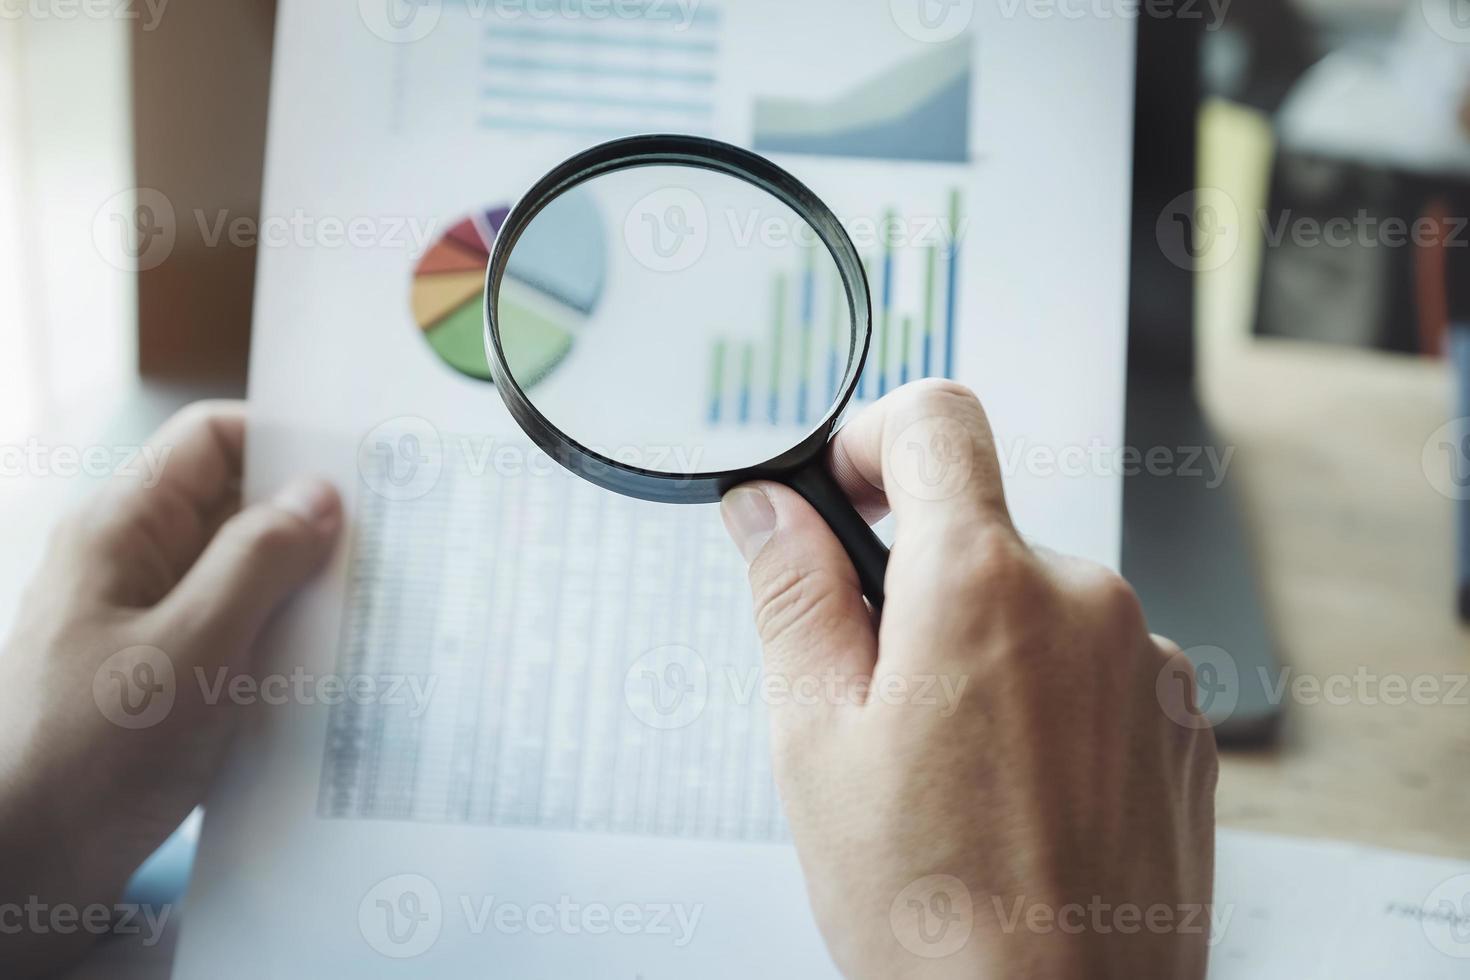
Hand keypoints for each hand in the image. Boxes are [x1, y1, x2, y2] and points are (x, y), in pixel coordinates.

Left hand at [0, 402, 340, 973]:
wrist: (24, 867)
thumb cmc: (90, 755)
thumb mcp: (190, 650)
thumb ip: (257, 563)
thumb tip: (321, 494)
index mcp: (122, 530)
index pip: (213, 440)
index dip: (286, 442)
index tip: (364, 471)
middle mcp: (133, 560)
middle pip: (236, 503)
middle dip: (310, 521)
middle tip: (391, 543)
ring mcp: (148, 616)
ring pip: (244, 570)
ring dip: (303, 587)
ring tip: (374, 606)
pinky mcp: (164, 672)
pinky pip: (237, 627)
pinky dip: (283, 636)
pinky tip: (332, 665)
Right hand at [719, 381, 1217, 979]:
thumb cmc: (930, 910)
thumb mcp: (813, 740)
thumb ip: (791, 594)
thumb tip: (768, 508)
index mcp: (982, 585)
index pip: (938, 420)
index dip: (874, 437)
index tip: (846, 492)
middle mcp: (1087, 602)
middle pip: (982, 531)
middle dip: (919, 585)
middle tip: (876, 697)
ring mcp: (1146, 665)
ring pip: (1037, 606)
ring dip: (986, 650)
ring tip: (951, 771)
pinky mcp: (1181, 724)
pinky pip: (1097, 667)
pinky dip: (1048, 699)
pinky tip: (1016, 794)